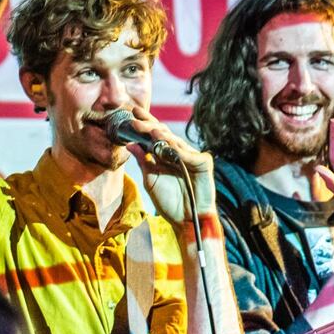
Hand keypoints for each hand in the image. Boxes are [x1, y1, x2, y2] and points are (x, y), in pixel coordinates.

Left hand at [126, 107, 214, 224]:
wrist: (185, 219)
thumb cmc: (168, 202)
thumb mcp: (150, 179)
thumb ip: (143, 161)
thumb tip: (130, 143)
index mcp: (164, 155)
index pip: (154, 135)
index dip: (144, 123)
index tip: (132, 113)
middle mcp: (178, 152)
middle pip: (163, 134)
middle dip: (148, 126)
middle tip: (135, 119)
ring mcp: (191, 156)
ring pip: (176, 142)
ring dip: (163, 135)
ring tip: (150, 129)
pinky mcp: (204, 162)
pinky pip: (189, 154)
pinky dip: (179, 150)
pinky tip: (169, 144)